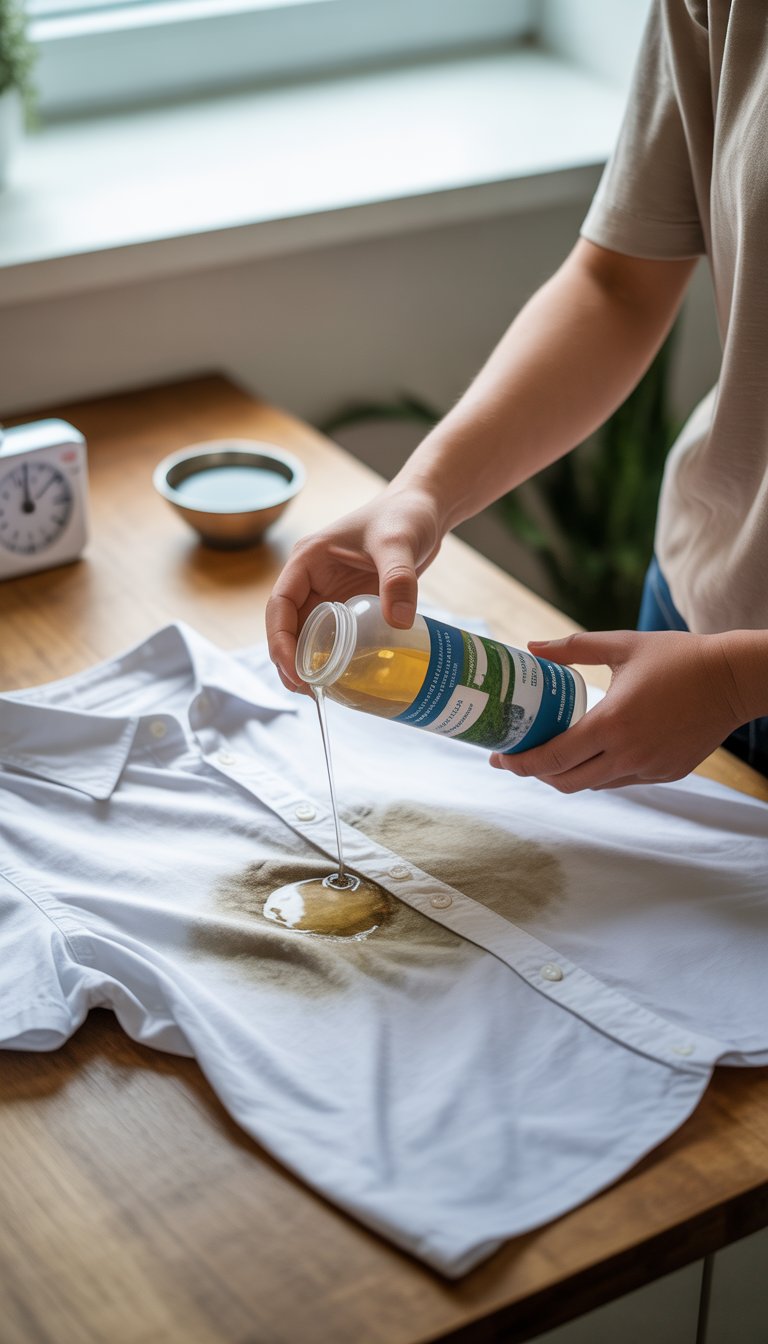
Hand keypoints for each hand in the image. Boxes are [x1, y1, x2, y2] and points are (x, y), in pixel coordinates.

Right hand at [266, 484, 442, 689]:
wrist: (424, 509)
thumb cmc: (405, 515)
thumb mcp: (400, 543)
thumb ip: (398, 579)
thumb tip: (399, 622)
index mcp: (308, 559)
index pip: (279, 605)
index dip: (280, 640)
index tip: (295, 670)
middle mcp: (311, 578)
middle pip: (287, 626)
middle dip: (290, 661)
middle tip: (309, 693)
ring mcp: (328, 593)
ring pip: (306, 635)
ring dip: (307, 664)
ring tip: (321, 695)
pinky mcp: (348, 604)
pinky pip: (331, 636)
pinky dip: (331, 658)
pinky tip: (342, 679)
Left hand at [490, 629, 749, 791]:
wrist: (734, 679)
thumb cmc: (678, 657)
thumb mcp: (622, 645)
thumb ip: (573, 648)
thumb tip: (531, 647)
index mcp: (612, 723)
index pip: (553, 758)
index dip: (520, 763)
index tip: (499, 758)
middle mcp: (628, 753)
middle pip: (567, 782)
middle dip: (536, 774)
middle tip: (516, 759)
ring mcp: (649, 767)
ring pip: (595, 784)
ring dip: (568, 775)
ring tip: (550, 755)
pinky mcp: (667, 773)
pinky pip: (622, 779)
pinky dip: (601, 771)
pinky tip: (593, 753)